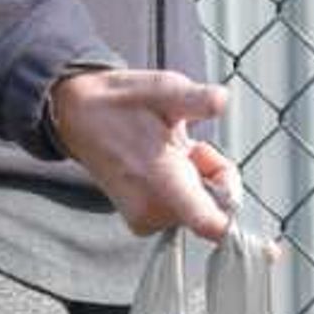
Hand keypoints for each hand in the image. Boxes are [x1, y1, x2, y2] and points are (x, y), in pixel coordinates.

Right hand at [47, 67, 235, 239]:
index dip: (233, 208)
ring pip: (202, 209)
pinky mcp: (142, 223)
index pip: (211, 224)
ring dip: (198, 179)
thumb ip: (194, 99)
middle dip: (213, 175)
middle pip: (216, 208)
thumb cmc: (123, 103)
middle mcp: (152, 210)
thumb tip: (221, 98)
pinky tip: (163, 164)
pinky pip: (184, 211)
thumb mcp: (162, 89)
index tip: (227, 179)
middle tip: (187, 145)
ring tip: (170, 150)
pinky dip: (184, 188)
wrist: (80, 117)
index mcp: (161, 179)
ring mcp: (146, 220)